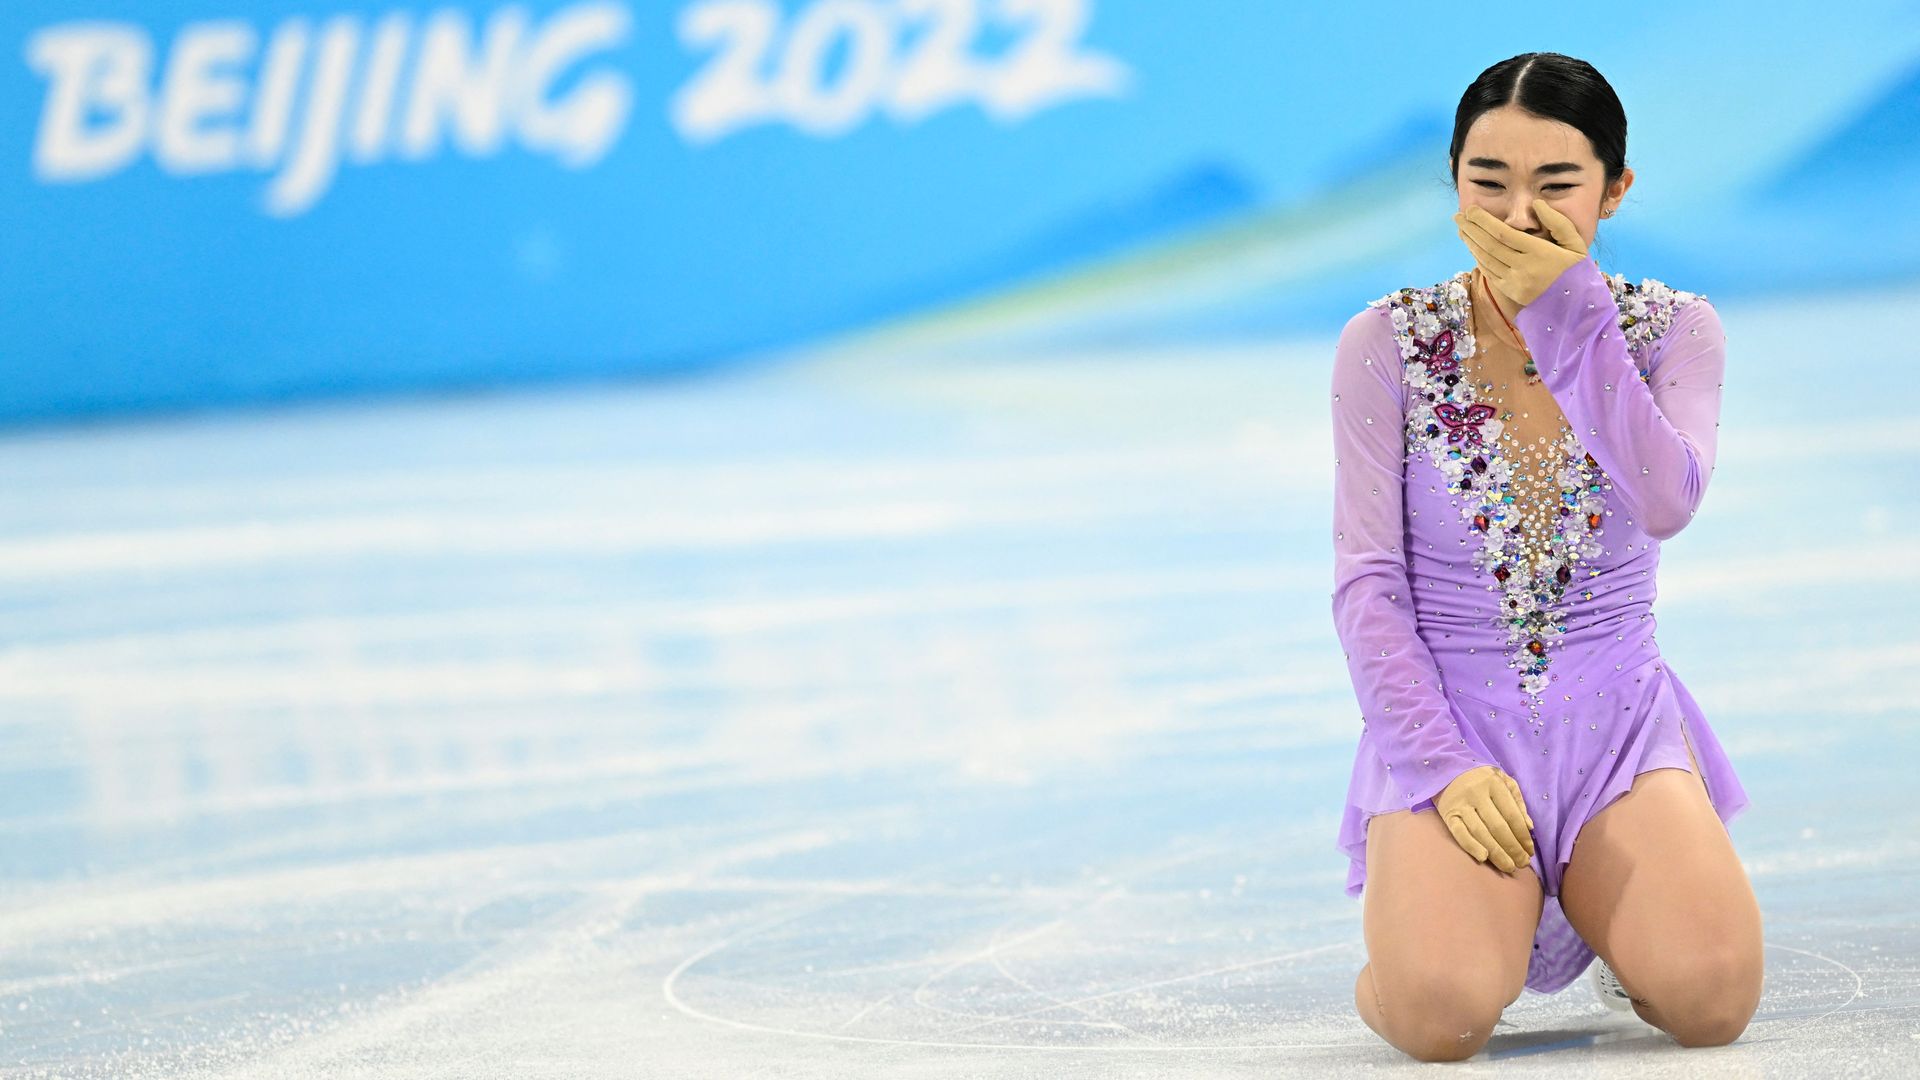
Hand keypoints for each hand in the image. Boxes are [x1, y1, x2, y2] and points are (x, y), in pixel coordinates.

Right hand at [1434, 765, 1536, 873]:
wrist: (1446, 770)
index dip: (1523, 836)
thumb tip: (1529, 827)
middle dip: (1513, 848)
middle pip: (1498, 827)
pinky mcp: (1448, 814)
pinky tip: (1483, 858)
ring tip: (1508, 866)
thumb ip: (1517, 802)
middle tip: (1522, 864)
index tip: (1530, 851)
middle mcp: (1477, 793)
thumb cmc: (1481, 779)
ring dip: (1496, 853)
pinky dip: (1471, 846)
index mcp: (1494, 784)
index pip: (1512, 815)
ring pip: (1481, 832)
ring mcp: (1461, 804)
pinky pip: (1459, 833)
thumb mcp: (1503, 781)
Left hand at [1452, 199, 1588, 308]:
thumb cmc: (1577, 272)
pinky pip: (1490, 273)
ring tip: (1461, 228)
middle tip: (1458, 216)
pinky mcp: (1511, 292)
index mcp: (1539, 252)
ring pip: (1486, 259)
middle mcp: (1523, 267)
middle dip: (1471, 229)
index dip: (1484, 221)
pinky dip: (1478, 259)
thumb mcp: (1576, 244)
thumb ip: (1557, 222)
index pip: (1503, 234)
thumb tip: (1537, 204)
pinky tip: (1472, 247)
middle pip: (1490, 245)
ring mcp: (1515, 282)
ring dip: (1470, 243)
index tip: (1471, 209)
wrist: (1578, 307)